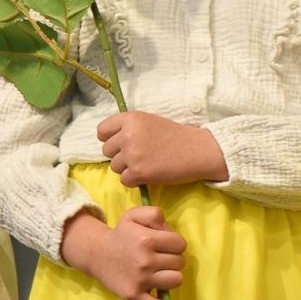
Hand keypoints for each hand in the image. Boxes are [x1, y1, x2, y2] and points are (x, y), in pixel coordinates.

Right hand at [61, 206, 185, 299]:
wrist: (97, 254)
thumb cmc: (121, 234)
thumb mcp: (135, 215)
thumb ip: (155, 214)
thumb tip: (168, 230)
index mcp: (147, 240)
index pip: (181, 244)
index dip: (175, 243)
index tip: (165, 245)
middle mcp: (145, 261)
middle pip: (180, 262)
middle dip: (172, 258)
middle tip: (160, 258)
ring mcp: (140, 281)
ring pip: (176, 281)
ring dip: (170, 276)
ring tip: (159, 272)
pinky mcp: (133, 296)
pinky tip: (155, 291)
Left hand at [96, 111, 226, 185]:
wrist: (198, 150)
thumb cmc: (176, 135)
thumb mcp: (150, 121)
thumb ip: (130, 128)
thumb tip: (109, 140)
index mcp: (131, 118)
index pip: (102, 130)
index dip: (109, 138)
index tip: (120, 143)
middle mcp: (128, 134)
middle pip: (107, 151)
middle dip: (120, 155)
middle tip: (140, 155)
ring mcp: (132, 154)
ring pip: (115, 167)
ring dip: (128, 168)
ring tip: (147, 164)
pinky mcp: (138, 172)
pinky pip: (124, 181)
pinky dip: (135, 180)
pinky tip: (150, 173)